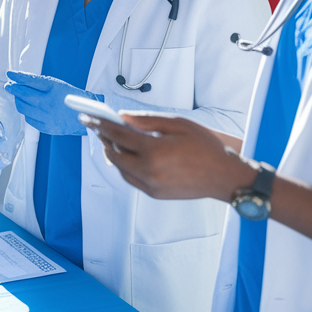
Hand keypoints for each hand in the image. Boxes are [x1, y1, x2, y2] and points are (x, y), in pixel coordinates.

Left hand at [4, 70, 99, 135]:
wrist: (86, 116)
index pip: (31, 80)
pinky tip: (29, 108)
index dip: (18, 76)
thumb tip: (20, 80)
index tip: (10, 74)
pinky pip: (29, 119)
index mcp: (54, 88)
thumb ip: (41, 83)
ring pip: (23, 108)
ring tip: (18, 96)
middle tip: (8, 85)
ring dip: (18, 100)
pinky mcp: (47, 127)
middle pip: (23, 94)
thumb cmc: (71, 98)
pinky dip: (27, 112)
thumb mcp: (58, 85)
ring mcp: (47, 116)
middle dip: (13, 89)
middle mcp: (49, 102)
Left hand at [89, 112, 249, 200]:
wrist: (224, 177)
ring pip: (120, 168)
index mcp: (153, 151)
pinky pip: (131, 178)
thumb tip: (122, 117)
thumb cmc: (205, 147)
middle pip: (114, 154)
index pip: (118, 135)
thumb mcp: (177, 124)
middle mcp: (148, 171)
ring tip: (111, 139)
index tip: (88, 117)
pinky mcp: (154, 194)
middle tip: (98, 127)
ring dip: (113, 153)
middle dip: (103, 139)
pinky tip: (126, 155)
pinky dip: (124, 166)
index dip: (100, 124)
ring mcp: (150, 185)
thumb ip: (147, 120)